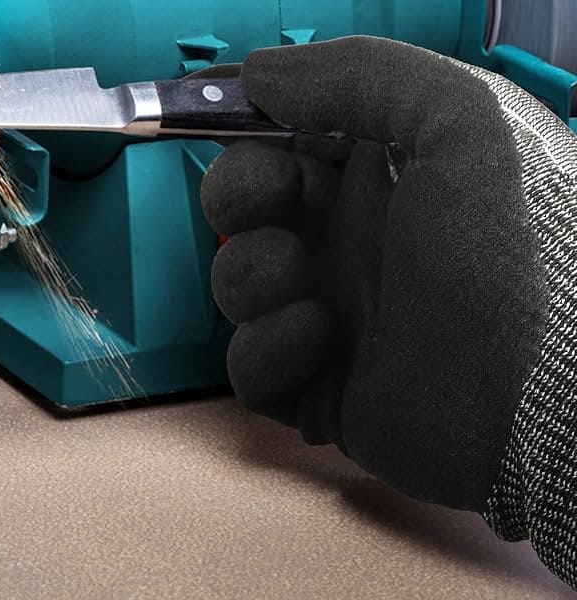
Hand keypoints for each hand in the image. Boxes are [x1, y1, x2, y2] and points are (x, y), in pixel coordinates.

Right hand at [201, 36, 576, 584]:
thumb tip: (259, 74)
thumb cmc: (504, 265)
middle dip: (235, 195)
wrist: (522, 412)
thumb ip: (362, 74)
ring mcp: (330, 310)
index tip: (216, 110)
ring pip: (236, 278)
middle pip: (246, 197)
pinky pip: (244, 363)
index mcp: (392, 171)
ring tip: (312, 298)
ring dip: (253, 278)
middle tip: (264, 206)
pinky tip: (320, 347)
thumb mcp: (461, 128)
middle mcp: (356, 236)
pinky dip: (268, 352)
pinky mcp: (312, 386)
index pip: (295, 125)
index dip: (248, 116)